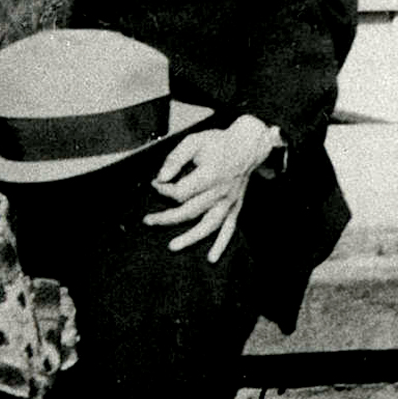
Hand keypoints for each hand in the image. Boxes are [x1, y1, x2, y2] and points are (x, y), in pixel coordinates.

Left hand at [144, 116, 278, 261]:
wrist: (248, 144)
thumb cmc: (218, 141)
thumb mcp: (193, 141)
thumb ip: (175, 159)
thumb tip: (161, 177)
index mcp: (210, 175)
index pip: (180, 192)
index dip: (163, 190)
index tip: (156, 184)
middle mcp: (220, 191)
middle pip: (189, 211)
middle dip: (166, 218)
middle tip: (149, 221)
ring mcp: (229, 201)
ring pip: (208, 225)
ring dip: (190, 238)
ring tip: (173, 246)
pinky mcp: (236, 207)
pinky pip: (229, 229)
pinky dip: (221, 244)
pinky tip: (212, 257)